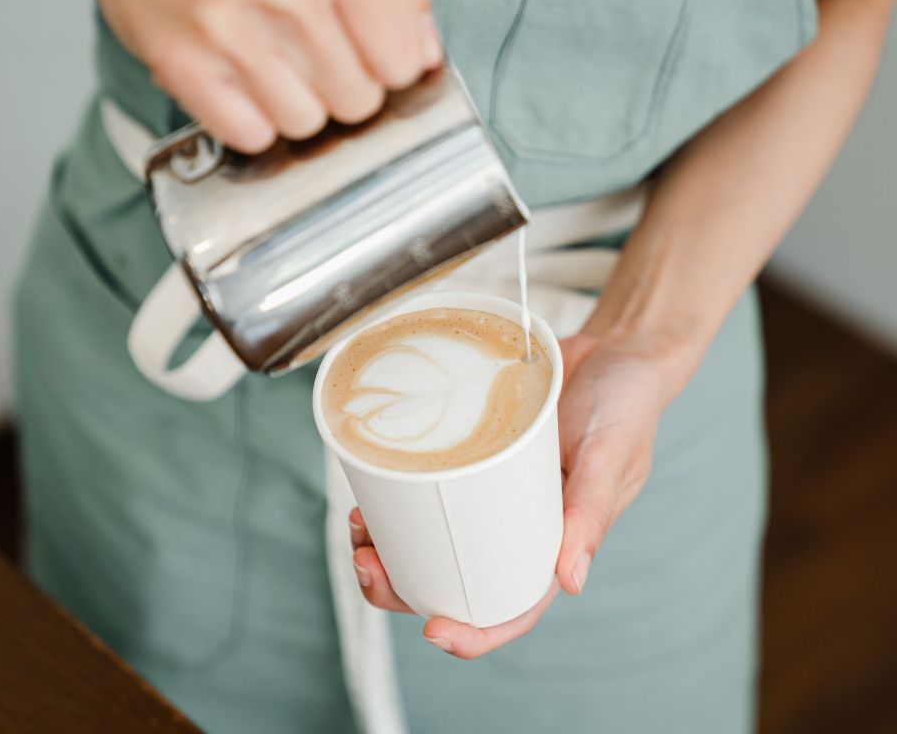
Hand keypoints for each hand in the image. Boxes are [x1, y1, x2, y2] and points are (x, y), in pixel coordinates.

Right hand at [69, 0, 441, 151]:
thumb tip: (427, 51)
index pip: (402, 60)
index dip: (394, 62)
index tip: (375, 52)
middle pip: (358, 100)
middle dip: (348, 85)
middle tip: (319, 54)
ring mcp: (229, 30)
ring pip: (307, 124)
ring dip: (301, 105)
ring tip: (279, 64)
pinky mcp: (181, 63)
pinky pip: (251, 135)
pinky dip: (254, 121)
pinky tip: (247, 84)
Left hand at [349, 332, 670, 658]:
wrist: (614, 349)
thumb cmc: (626, 406)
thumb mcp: (611, 454)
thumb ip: (592, 513)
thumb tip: (571, 583)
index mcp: (556, 541)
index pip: (513, 605)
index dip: (474, 632)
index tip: (433, 632)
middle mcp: (516, 525)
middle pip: (455, 579)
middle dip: (402, 587)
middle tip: (366, 562)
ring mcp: (489, 492)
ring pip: (432, 538)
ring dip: (388, 545)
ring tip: (356, 526)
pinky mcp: (471, 456)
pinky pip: (430, 486)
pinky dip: (397, 496)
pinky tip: (371, 489)